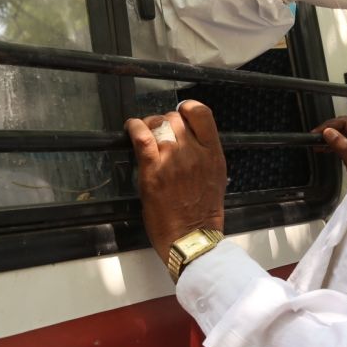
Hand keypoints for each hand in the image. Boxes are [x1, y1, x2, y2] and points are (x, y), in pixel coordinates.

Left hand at [125, 101, 226, 263]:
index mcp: (213, 154)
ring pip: (158, 125)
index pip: (202, 113)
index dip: (187, 108)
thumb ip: (206, 156)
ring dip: (149, 126)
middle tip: (158, 132)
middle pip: (175, 119)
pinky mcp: (153, 170)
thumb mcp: (215, 178)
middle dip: (164, 122)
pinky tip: (131, 127)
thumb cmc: (203, 213)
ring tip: (144, 133)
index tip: (179, 113)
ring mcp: (173, 160)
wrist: (192, 238)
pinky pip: (141, 137)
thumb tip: (191, 141)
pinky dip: (134, 127)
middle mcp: (195, 152)